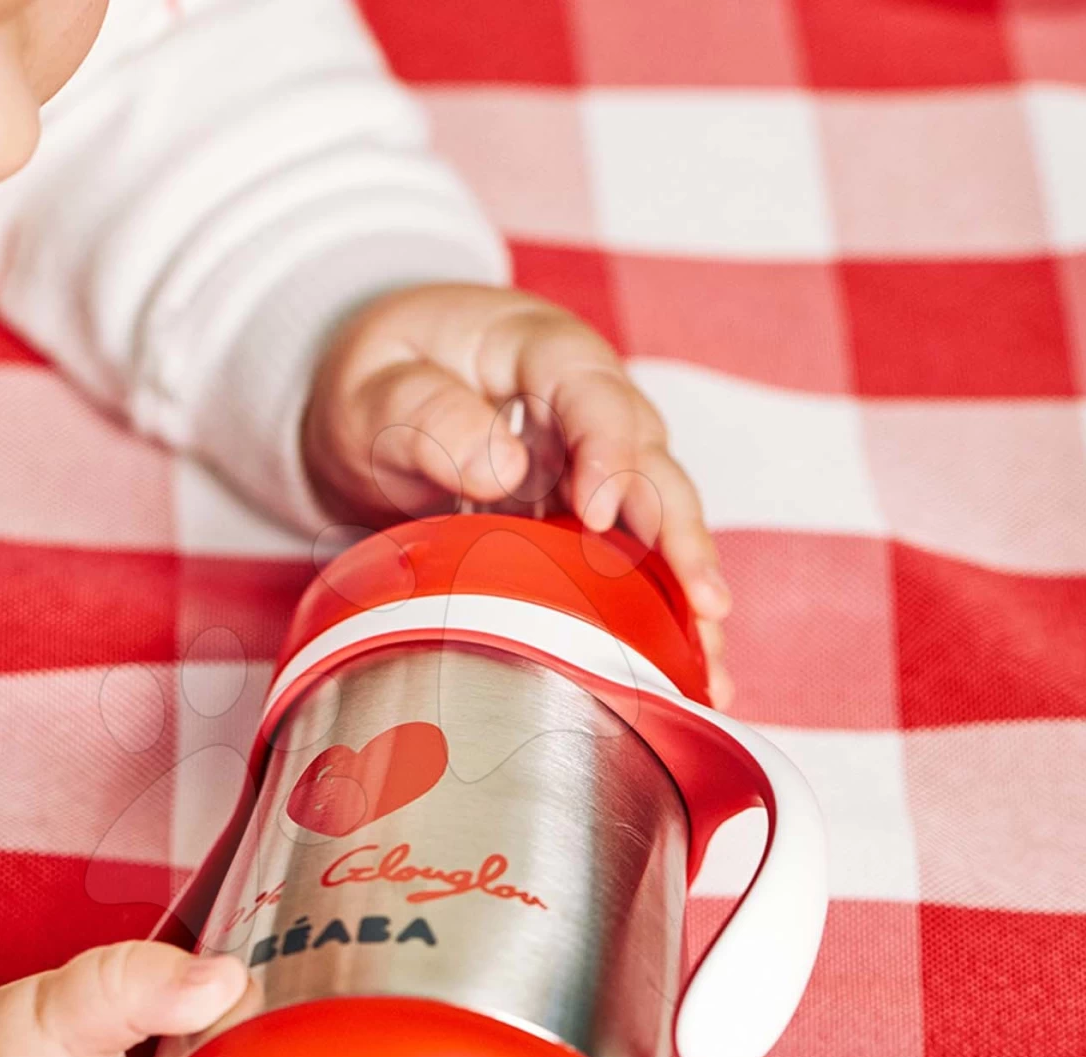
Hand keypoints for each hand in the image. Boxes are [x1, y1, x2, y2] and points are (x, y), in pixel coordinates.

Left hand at [302, 283, 732, 706]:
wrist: (378, 405)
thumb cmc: (381, 385)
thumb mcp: (377, 391)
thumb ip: (429, 417)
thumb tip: (504, 468)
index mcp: (541, 352)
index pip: (594, 395)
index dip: (606, 452)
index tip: (596, 511)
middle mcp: (588, 407)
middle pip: (653, 464)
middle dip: (681, 536)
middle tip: (704, 603)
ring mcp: (596, 463)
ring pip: (659, 521)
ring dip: (688, 593)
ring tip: (709, 668)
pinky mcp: (588, 516)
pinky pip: (633, 561)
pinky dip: (659, 616)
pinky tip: (682, 675)